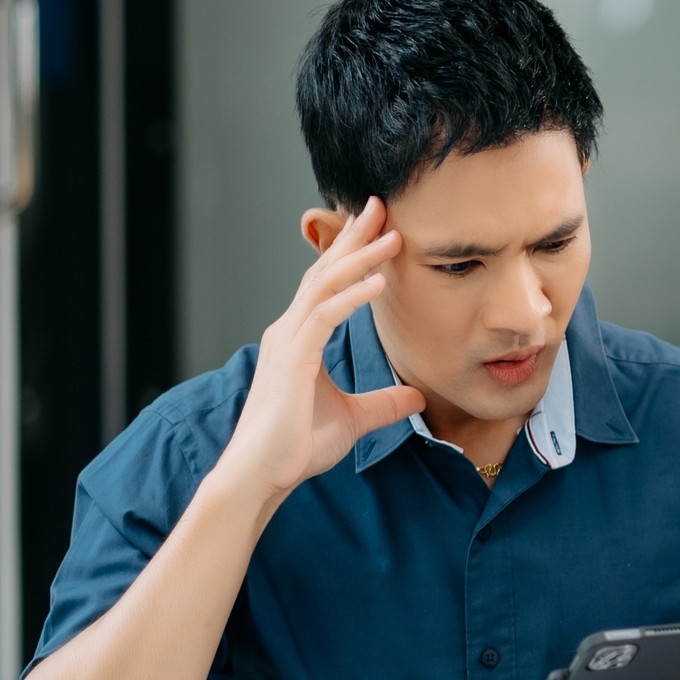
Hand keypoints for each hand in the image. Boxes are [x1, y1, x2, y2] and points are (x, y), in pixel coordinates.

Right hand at [216, 199, 423, 499]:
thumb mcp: (354, 420)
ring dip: (360, 258)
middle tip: (380, 204)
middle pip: (325, 272)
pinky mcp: (293, 361)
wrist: (261, 476)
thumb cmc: (295, 448)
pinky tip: (379, 281)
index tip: (378, 227)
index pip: (328, 284)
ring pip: (325, 286)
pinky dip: (352, 296)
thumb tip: (418, 397)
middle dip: (353, 237)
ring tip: (392, 234)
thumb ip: (383, 404)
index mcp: (300, 339)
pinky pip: (324, 317)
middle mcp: (289, 332)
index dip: (352, 254)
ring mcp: (288, 343)